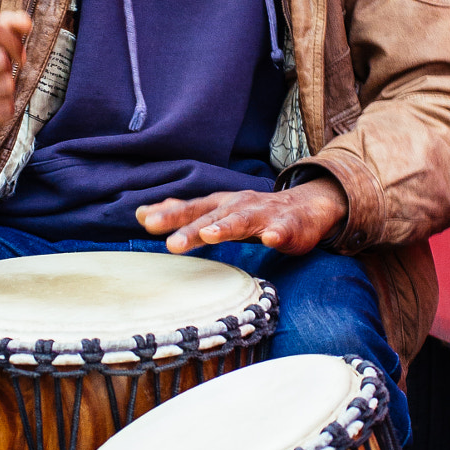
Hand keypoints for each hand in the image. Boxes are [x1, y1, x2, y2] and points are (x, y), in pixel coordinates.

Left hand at [136, 174, 346, 255]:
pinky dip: (276, 235)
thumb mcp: (218, 210)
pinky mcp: (289, 226)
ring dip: (226, 227)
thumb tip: (143, 213)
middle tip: (171, 244)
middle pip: (211, 217)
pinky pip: (282, 231)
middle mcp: (239, 206)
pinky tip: (271, 241)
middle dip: (191, 229)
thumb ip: (184, 213)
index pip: (190, 209)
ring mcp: (264, 215)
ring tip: (210, 235)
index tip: (144, 219)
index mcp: (220, 205)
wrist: (306, 206)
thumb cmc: (256, 212)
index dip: (169, 214)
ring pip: (243, 220)